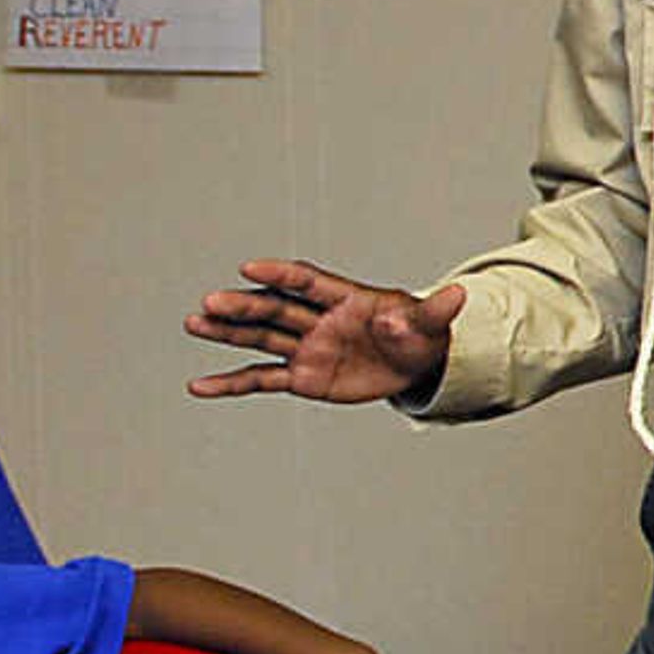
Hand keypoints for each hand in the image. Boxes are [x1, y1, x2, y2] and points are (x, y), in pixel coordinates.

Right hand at [186, 261, 462, 404]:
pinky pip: (260, 379)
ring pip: (260, 338)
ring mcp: (306, 347)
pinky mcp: (301, 376)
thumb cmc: (420, 334)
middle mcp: (318, 319)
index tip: (251, 267)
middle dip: (244, 306)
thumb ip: (435, 311)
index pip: (308, 282)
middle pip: (275, 309)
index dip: (281, 275)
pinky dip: (231, 383)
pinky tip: (199, 386)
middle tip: (210, 303)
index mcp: (346, 299)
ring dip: (228, 333)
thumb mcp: (431, 324)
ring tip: (194, 323)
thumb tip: (459, 295)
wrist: (414, 363)